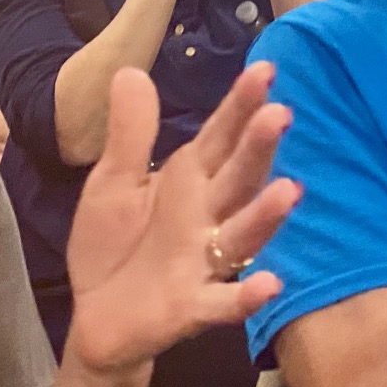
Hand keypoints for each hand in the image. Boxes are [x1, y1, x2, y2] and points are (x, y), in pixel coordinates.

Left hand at [66, 64, 299, 372]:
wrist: (96, 317)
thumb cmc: (114, 244)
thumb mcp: (113, 182)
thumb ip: (130, 134)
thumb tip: (131, 70)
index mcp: (189, 181)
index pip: (220, 138)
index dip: (240, 106)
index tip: (265, 70)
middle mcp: (208, 217)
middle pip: (238, 178)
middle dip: (258, 149)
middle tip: (280, 114)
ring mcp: (205, 262)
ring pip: (243, 234)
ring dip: (266, 215)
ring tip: (291, 190)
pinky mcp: (194, 306)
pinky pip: (225, 302)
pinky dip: (248, 295)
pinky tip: (270, 283)